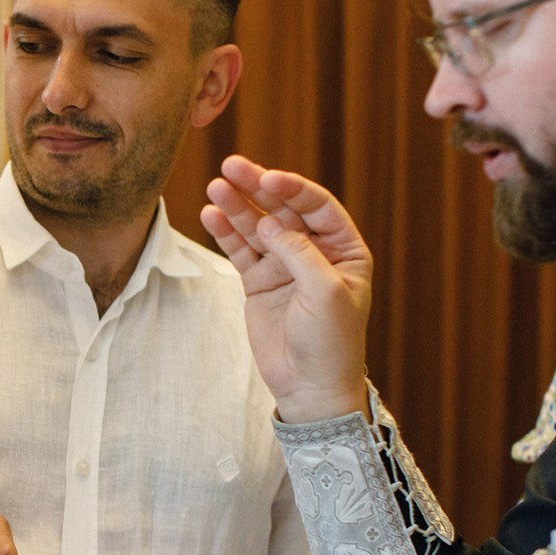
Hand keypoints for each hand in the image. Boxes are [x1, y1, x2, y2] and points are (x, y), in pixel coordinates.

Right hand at [201, 156, 373, 421]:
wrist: (310, 388)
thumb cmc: (331, 342)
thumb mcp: (324, 292)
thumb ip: (299, 252)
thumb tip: (269, 221)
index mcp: (344, 251)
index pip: (317, 207)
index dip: (293, 189)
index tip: (267, 180)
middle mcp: (315, 252)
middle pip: (283, 210)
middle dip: (258, 188)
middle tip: (231, 167)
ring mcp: (284, 266)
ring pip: (258, 226)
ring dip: (237, 206)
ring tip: (215, 187)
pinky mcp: (259, 282)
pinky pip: (240, 250)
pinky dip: (226, 233)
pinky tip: (211, 215)